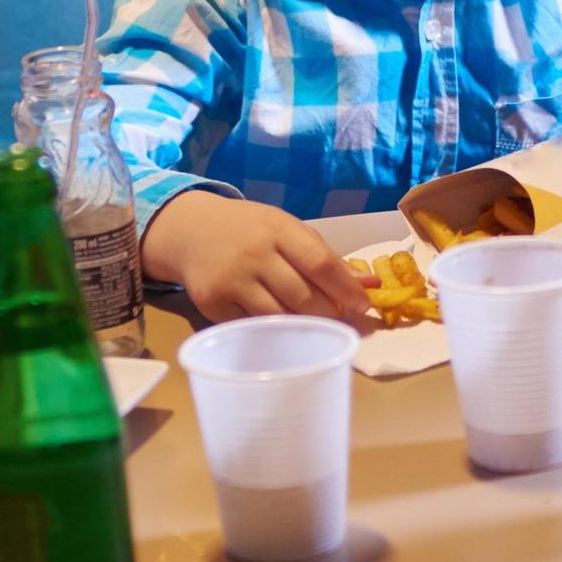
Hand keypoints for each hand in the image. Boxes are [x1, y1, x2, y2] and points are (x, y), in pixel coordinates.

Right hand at [140, 189, 371, 322]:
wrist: (190, 231)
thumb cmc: (250, 231)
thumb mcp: (287, 231)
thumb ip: (326, 258)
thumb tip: (371, 285)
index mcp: (277, 229)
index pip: (319, 262)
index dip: (346, 289)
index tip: (364, 307)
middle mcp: (253, 254)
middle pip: (302, 296)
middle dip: (327, 313)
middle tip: (339, 319)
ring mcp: (231, 281)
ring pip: (279, 317)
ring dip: (303, 327)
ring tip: (313, 325)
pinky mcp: (213, 305)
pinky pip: (253, 328)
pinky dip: (273, 332)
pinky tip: (281, 328)